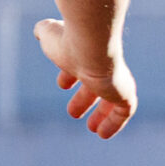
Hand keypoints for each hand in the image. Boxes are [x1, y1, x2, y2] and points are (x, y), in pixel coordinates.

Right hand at [34, 17, 136, 137]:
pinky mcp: (125, 94)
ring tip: (91, 128)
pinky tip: (102, 134)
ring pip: (111, 100)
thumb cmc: (67, 40)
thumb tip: (39, 31)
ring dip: (101, 114)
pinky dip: (113, 124)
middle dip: (84, 98)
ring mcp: (115, 81)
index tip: (62, 85)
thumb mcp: (49, 35)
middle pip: (96, 85)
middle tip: (73, 112)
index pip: (80, 65)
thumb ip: (45, 32)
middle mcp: (102, 66)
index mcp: (86, 53)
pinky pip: (123, 113)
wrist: (90, 43)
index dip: (69, 75)